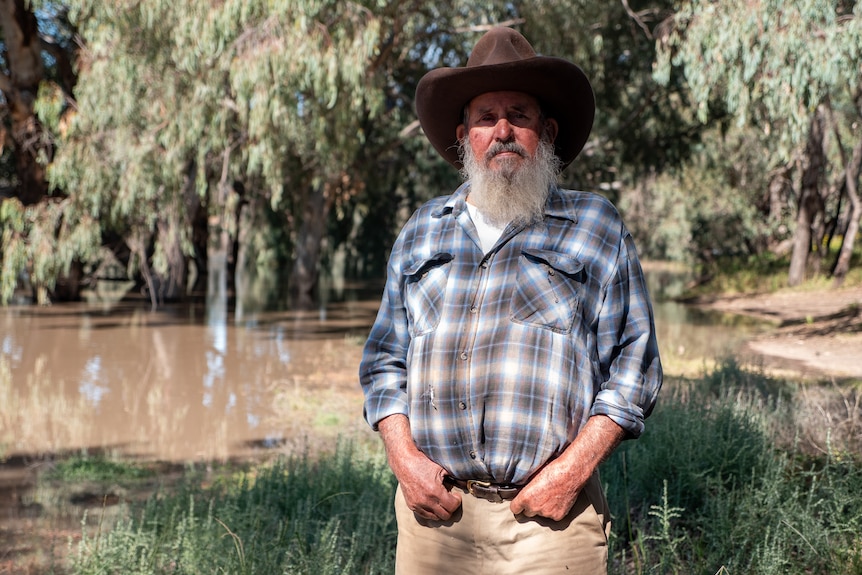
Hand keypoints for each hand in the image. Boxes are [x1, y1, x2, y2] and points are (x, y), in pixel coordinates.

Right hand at [395, 450, 461, 520]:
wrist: (404, 462)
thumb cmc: (424, 463)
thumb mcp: (442, 468)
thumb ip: (455, 478)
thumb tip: (468, 484)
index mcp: (435, 491)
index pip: (452, 506)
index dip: (457, 501)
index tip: (456, 495)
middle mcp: (426, 500)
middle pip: (445, 515)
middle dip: (450, 507)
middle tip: (450, 499)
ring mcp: (417, 504)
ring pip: (436, 517)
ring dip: (441, 510)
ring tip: (441, 500)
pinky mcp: (412, 505)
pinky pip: (425, 515)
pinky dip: (431, 511)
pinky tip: (432, 501)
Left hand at [510, 415, 625, 520]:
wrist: (570, 473)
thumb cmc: (552, 470)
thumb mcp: (533, 477)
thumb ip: (525, 488)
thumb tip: (520, 492)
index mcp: (525, 498)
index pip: (515, 509)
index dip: (518, 505)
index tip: (521, 502)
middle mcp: (534, 508)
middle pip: (528, 513)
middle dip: (531, 507)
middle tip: (538, 497)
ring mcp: (547, 513)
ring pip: (541, 514)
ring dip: (543, 508)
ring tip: (550, 496)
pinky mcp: (558, 516)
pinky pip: (552, 516)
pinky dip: (554, 510)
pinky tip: (558, 500)